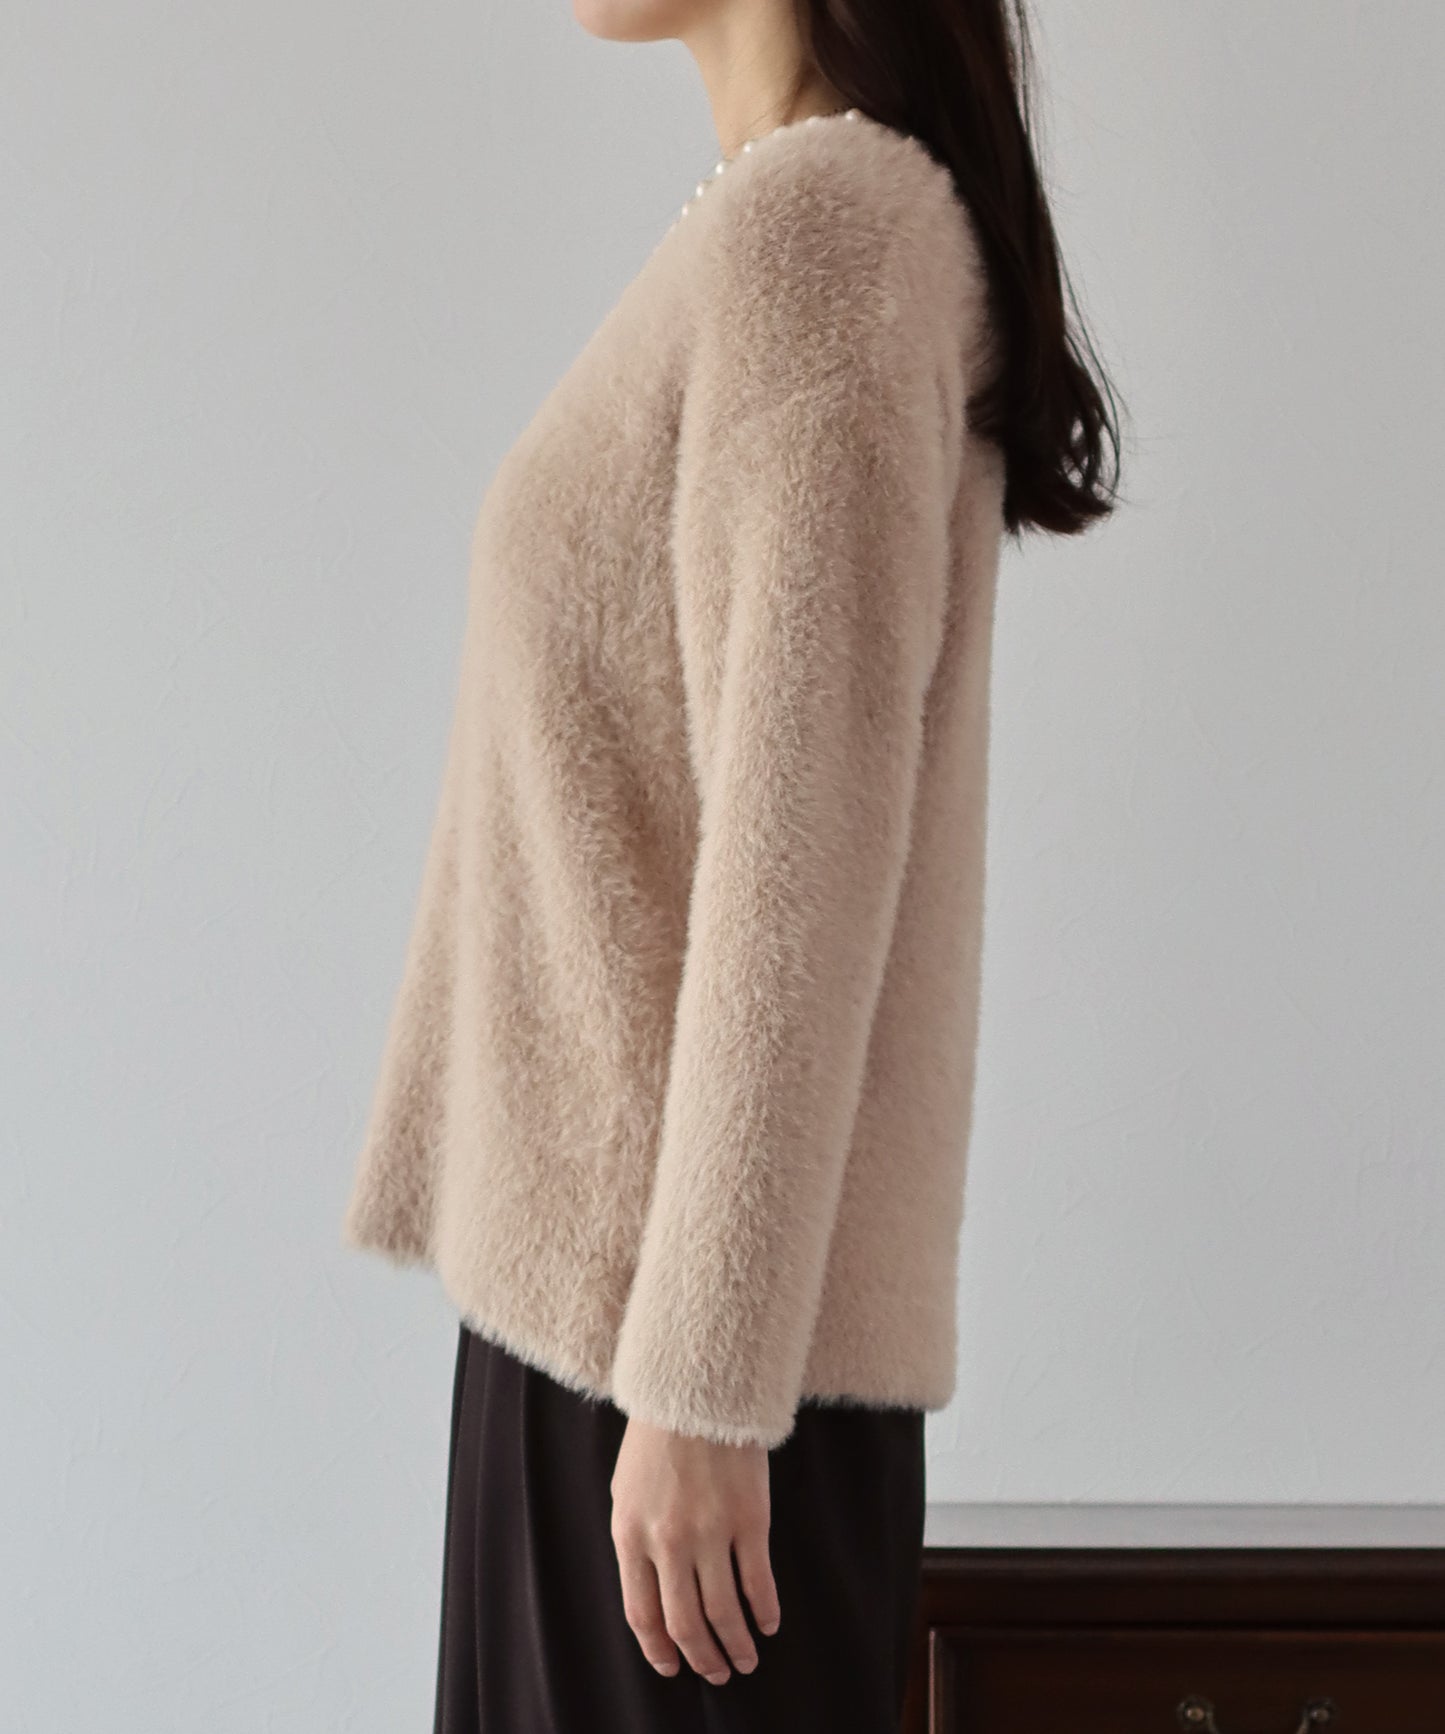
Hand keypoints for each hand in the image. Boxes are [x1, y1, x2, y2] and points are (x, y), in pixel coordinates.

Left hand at [609, 1415, 780, 1684]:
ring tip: (745, 1661)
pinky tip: (768, 1624)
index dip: (658, 1650)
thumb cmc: (657, 1437)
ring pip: (722, 1611)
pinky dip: (764, 1611)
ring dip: (735, 1645)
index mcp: (630, 1534)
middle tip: (716, 1673)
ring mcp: (710, 1532)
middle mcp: (667, 1542)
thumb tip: (651, 1593)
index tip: (672, 1667)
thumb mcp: (626, 1489)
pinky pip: (757, 1581)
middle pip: (684, 1622)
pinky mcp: (749, 1519)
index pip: (642, 1613)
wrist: (695, 1389)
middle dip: (702, 1658)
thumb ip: (634, 1540)